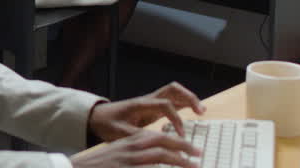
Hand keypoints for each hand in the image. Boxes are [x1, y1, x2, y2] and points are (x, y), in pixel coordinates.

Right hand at [71, 130, 200, 167]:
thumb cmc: (100, 166)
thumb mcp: (119, 155)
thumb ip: (136, 153)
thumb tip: (155, 159)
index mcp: (129, 141)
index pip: (156, 135)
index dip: (176, 140)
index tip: (190, 148)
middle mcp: (130, 147)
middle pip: (161, 141)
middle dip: (183, 146)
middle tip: (198, 154)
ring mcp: (129, 160)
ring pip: (160, 155)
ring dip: (179, 160)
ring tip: (193, 166)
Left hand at [89, 82, 205, 141]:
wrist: (97, 117)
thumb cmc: (107, 124)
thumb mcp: (119, 133)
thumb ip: (138, 137)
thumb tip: (155, 142)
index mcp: (140, 105)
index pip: (165, 104)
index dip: (176, 119)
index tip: (181, 135)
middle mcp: (147, 100)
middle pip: (172, 89)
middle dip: (189, 97)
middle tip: (201, 111)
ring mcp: (151, 102)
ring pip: (173, 93)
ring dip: (188, 99)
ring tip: (202, 111)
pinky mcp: (152, 108)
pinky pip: (171, 101)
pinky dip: (183, 105)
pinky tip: (192, 113)